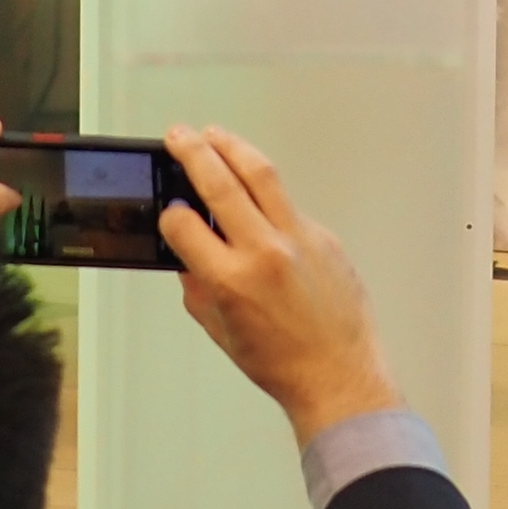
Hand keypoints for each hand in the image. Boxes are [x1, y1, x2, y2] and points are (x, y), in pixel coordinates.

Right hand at [156, 127, 398, 441]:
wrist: (339, 373)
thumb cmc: (281, 363)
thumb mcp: (220, 330)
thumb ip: (197, 287)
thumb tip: (186, 253)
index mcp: (231, 280)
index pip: (184, 226)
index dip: (170, 215)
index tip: (168, 209)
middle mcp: (265, 252)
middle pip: (220, 183)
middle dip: (193, 153)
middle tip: (178, 136)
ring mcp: (299, 239)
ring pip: (261, 174)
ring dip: (232, 148)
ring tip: (213, 135)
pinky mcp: (324, 236)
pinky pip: (288, 205)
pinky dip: (267, 194)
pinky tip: (255, 191)